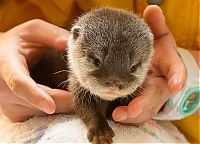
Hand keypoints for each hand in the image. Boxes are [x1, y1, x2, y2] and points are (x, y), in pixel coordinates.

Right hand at [0, 19, 72, 121]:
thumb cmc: (17, 43)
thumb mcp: (32, 31)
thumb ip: (52, 35)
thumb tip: (74, 46)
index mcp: (6, 67)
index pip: (19, 85)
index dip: (35, 96)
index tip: (50, 107)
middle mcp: (4, 93)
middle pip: (38, 105)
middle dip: (65, 100)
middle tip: (87, 91)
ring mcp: (10, 107)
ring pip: (44, 113)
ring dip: (63, 104)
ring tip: (76, 91)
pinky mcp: (18, 115)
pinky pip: (42, 115)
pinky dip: (57, 107)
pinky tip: (64, 96)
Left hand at [112, 5, 186, 123]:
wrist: (158, 69)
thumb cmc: (159, 54)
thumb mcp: (160, 39)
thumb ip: (157, 26)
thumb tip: (152, 8)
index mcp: (168, 69)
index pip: (175, 72)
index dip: (177, 78)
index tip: (175, 85)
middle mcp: (160, 86)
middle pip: (156, 98)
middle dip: (145, 104)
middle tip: (131, 109)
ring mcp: (151, 98)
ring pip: (145, 111)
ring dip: (132, 115)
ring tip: (117, 115)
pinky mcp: (141, 105)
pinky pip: (135, 114)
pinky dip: (126, 116)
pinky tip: (113, 115)